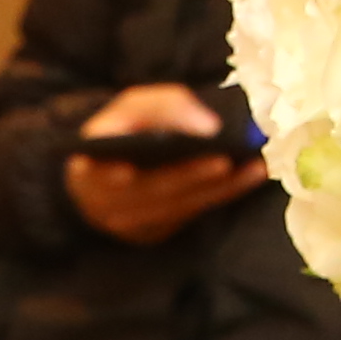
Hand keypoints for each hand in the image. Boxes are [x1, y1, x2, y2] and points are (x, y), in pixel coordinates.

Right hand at [60, 84, 263, 244]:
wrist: (111, 170)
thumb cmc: (125, 132)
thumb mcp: (135, 107)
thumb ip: (165, 107)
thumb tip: (207, 126)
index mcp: (88, 166)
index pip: (96, 171)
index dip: (109, 174)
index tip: (125, 172)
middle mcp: (104, 201)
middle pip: (148, 190)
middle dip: (186, 176)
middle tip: (222, 161)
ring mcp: (129, 222)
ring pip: (176, 205)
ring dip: (217, 187)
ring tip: (252, 167)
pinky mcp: (154, 232)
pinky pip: (191, 213)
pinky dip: (224, 193)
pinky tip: (251, 175)